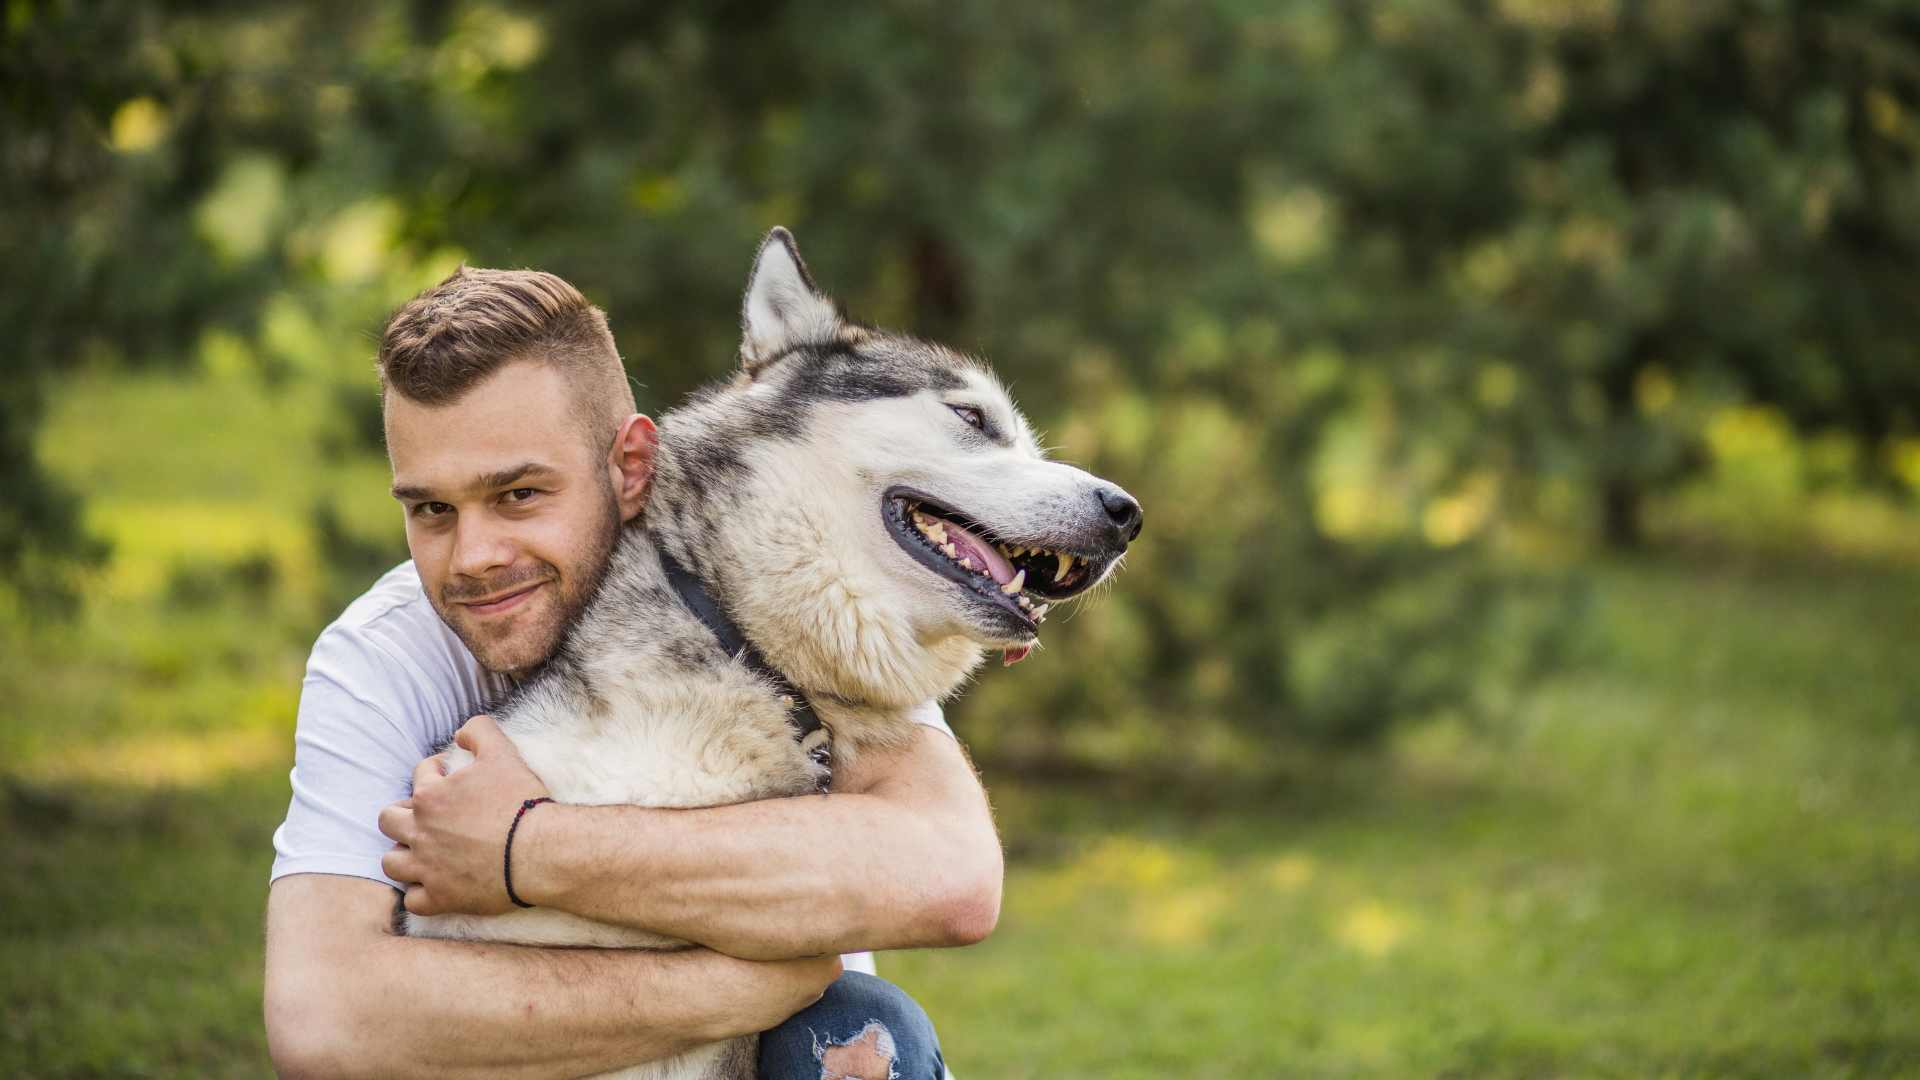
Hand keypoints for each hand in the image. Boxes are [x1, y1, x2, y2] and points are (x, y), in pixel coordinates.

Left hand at [379, 715, 549, 916]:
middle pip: (388, 820)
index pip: (419, 775)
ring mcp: (428, 868)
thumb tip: (461, 732)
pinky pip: (412, 900)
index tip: (452, 778)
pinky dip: (420, 893)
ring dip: (403, 854)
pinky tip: (435, 884)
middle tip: (429, 816)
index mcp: (430, 797)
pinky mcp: (441, 898)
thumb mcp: (503, 752)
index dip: (436, 771)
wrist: (540, 850)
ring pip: (391, 863)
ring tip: (423, 851)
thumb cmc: (521, 801)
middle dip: (403, 814)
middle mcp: (420, 833)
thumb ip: (479, 731)